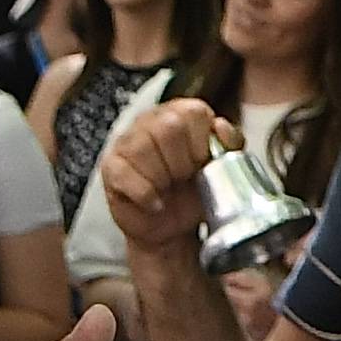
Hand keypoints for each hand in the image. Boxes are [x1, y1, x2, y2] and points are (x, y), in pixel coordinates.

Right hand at [97, 99, 232, 262]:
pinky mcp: (110, 166)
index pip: (193, 112)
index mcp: (182, 113)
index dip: (202, 144)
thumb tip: (220, 127)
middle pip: (169, 128)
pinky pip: (126, 175)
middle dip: (183, 163)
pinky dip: (146, 196)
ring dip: (163, 180)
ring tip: (167, 188)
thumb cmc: (196, 191)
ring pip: (144, 150)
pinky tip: (155, 203)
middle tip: (184, 179)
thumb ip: (230, 143)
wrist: (174, 227)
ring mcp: (126, 141)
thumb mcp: (224, 168)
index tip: (203, 164)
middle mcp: (151, 119)